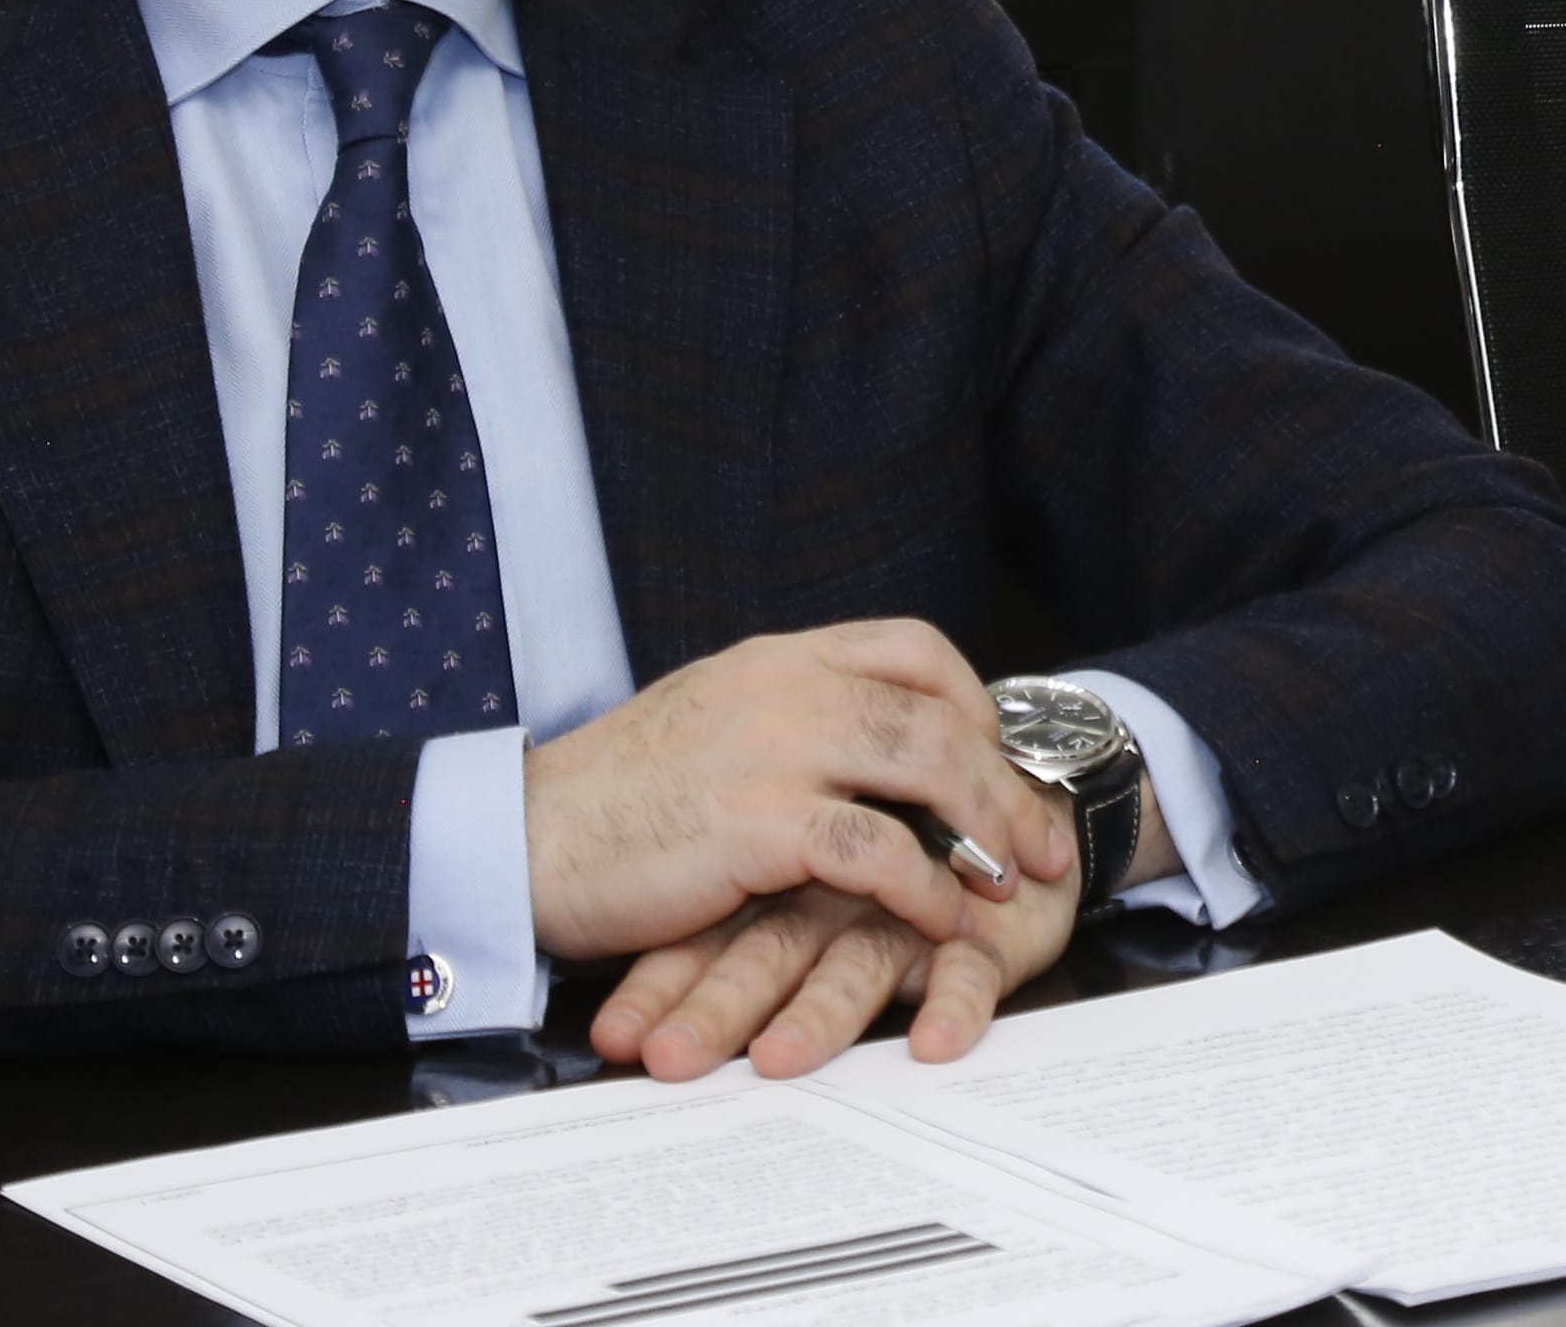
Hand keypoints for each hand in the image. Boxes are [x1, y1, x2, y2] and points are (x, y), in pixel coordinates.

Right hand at [521, 621, 1070, 964]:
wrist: (523, 837)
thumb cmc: (613, 799)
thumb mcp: (709, 723)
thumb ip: (784, 719)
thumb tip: (861, 747)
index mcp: (776, 657)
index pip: (911, 646)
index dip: (973, 702)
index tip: (1001, 760)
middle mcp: (785, 685)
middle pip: (938, 712)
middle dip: (1005, 779)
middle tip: (1042, 842)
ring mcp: (773, 748)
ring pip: (925, 765)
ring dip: (984, 828)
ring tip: (1008, 884)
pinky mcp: (758, 822)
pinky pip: (876, 849)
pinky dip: (924, 886)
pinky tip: (942, 919)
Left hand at [590, 857, 1078, 1080]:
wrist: (1002, 815)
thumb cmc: (888, 865)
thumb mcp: (786, 903)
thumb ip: (717, 942)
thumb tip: (611, 1027)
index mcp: (778, 877)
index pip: (704, 937)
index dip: (657, 987)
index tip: (610, 1040)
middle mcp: (834, 892)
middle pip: (767, 949)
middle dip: (717, 1008)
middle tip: (671, 1059)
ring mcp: (907, 908)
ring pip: (857, 961)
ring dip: (817, 1014)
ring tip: (777, 1061)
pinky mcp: (978, 927)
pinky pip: (968, 969)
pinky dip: (951, 1005)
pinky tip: (933, 1044)